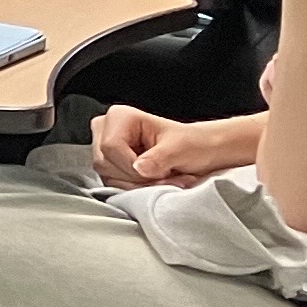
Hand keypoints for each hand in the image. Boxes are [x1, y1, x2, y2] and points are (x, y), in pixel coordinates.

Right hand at [92, 106, 258, 188]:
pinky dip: (136, 189)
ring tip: (165, 179)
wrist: (203, 152)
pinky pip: (113, 184)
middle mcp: (106, 129)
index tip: (159, 172)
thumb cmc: (194, 144)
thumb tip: (138, 169)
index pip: (110, 147)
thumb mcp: (180, 149)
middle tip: (167, 177)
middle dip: (138, 178)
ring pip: (108, 177)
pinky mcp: (110, 165)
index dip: (132, 166)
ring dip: (139, 185)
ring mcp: (104, 148)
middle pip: (106, 163)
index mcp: (119, 117)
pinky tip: (155, 182)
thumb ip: (158, 159)